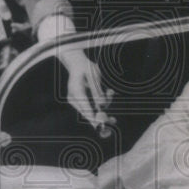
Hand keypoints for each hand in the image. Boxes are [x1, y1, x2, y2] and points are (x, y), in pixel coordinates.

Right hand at [36, 15, 113, 129]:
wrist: (78, 63)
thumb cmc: (85, 67)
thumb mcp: (93, 76)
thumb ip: (96, 91)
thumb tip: (101, 105)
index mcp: (75, 91)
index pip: (85, 107)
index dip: (93, 117)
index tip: (100, 125)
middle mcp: (75, 99)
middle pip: (88, 113)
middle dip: (101, 117)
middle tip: (113, 121)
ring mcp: (78, 101)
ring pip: (93, 110)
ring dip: (105, 104)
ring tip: (110, 93)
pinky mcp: (83, 101)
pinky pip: (94, 105)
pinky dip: (103, 101)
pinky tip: (109, 92)